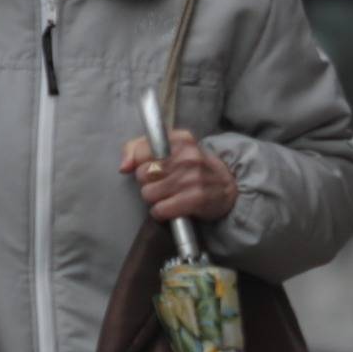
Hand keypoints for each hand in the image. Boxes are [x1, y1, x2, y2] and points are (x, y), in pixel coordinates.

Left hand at [119, 129, 238, 224]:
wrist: (229, 186)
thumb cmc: (193, 167)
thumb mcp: (172, 149)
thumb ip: (140, 149)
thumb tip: (124, 167)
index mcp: (180, 139)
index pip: (141, 150)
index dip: (139, 163)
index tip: (150, 167)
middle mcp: (187, 156)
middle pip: (142, 174)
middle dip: (148, 182)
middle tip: (163, 183)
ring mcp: (193, 178)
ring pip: (148, 194)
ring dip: (154, 199)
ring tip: (169, 195)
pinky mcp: (196, 199)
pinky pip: (160, 210)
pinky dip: (162, 212)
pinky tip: (171, 208)